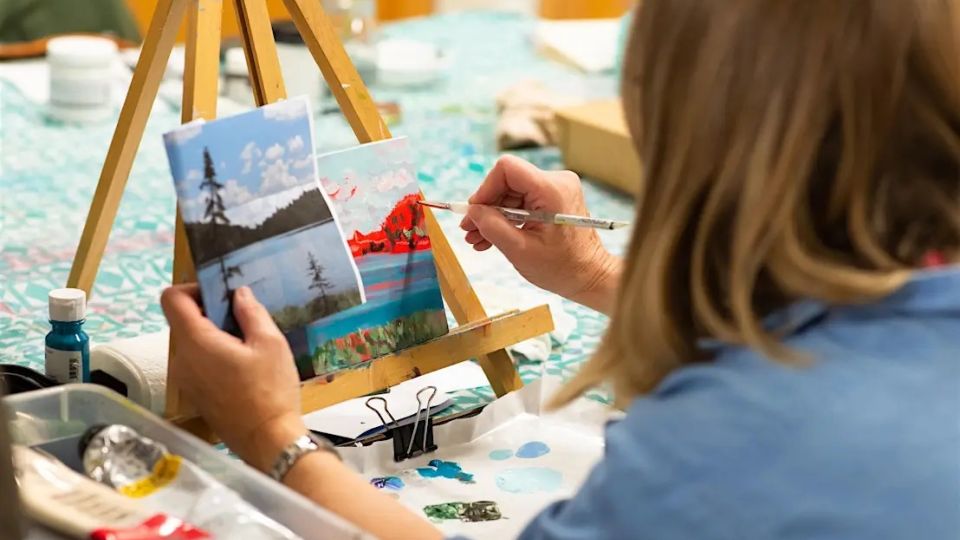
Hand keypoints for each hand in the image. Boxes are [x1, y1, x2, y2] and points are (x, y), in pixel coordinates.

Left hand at [161, 285, 304, 471]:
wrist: (267, 440)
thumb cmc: (271, 390)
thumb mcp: (270, 343)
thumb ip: (251, 312)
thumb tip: (239, 294)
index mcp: (196, 341)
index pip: (171, 298)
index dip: (192, 288)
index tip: (220, 296)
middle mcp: (182, 359)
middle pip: (182, 320)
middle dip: (208, 312)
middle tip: (243, 319)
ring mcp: (186, 379)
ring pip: (190, 342)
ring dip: (213, 334)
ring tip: (247, 343)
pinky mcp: (195, 394)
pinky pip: (196, 362)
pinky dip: (213, 354)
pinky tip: (243, 365)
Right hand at [461, 155, 620, 313]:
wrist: (590, 276)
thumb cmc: (562, 268)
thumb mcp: (520, 250)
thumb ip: (492, 227)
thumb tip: (472, 211)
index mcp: (552, 190)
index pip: (507, 169)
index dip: (485, 189)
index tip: (475, 213)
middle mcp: (557, 182)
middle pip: (508, 181)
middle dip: (486, 207)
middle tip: (469, 230)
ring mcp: (556, 189)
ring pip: (512, 192)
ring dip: (493, 215)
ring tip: (477, 239)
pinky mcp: (554, 198)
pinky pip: (522, 200)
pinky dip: (507, 217)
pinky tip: (491, 236)